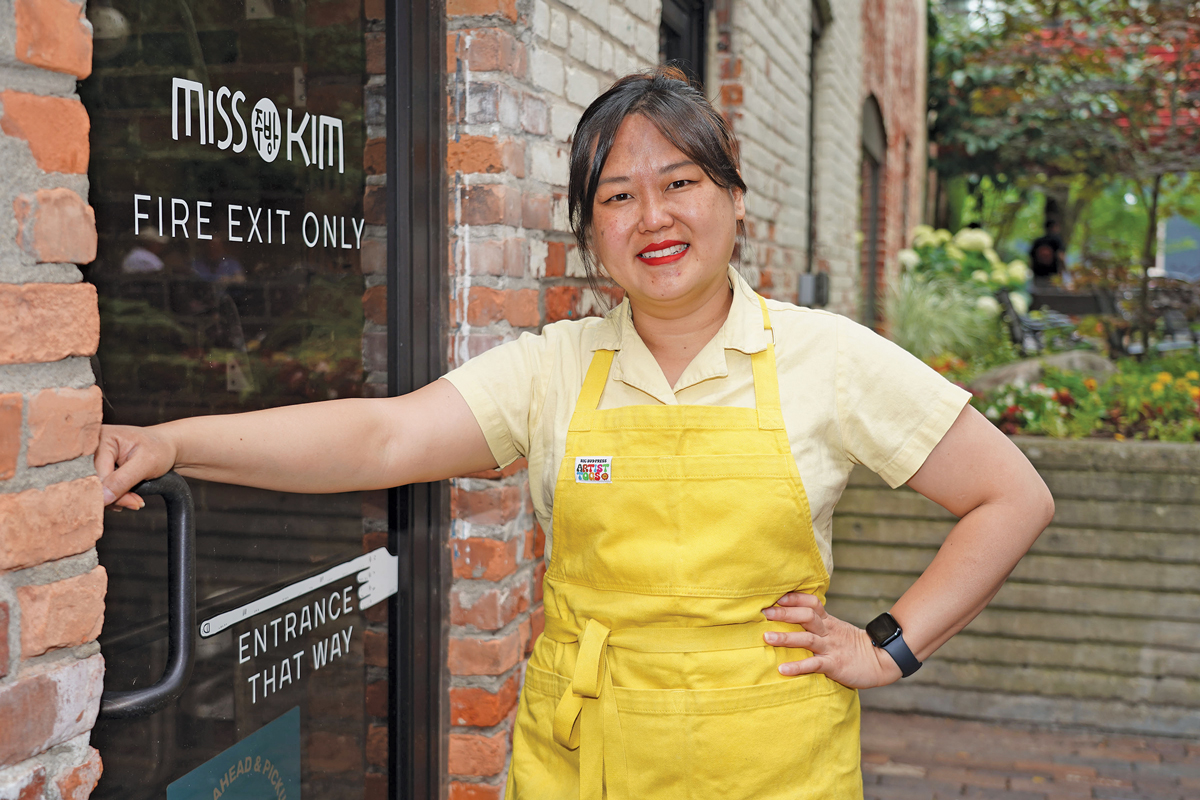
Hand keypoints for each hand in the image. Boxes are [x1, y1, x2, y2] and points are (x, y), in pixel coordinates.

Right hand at [95, 424, 177, 509]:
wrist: (167, 447)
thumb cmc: (158, 448)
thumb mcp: (146, 463)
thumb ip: (123, 480)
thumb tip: (103, 498)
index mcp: (101, 438)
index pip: (96, 473)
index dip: (109, 491)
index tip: (129, 502)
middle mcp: (93, 448)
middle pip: (94, 482)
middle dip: (115, 496)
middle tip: (136, 502)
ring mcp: (96, 460)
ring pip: (98, 489)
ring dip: (117, 499)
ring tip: (136, 500)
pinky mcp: (101, 471)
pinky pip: (103, 490)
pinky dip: (116, 498)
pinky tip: (129, 498)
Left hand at [762, 593, 901, 688]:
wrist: (881, 661)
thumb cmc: (853, 646)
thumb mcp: (837, 628)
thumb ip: (819, 622)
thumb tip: (794, 615)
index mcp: (829, 621)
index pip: (811, 603)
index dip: (794, 598)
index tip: (776, 597)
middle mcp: (828, 632)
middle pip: (806, 617)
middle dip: (785, 614)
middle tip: (765, 612)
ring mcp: (831, 648)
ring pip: (807, 639)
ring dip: (786, 638)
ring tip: (766, 637)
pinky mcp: (834, 665)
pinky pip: (814, 665)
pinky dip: (798, 667)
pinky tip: (783, 669)